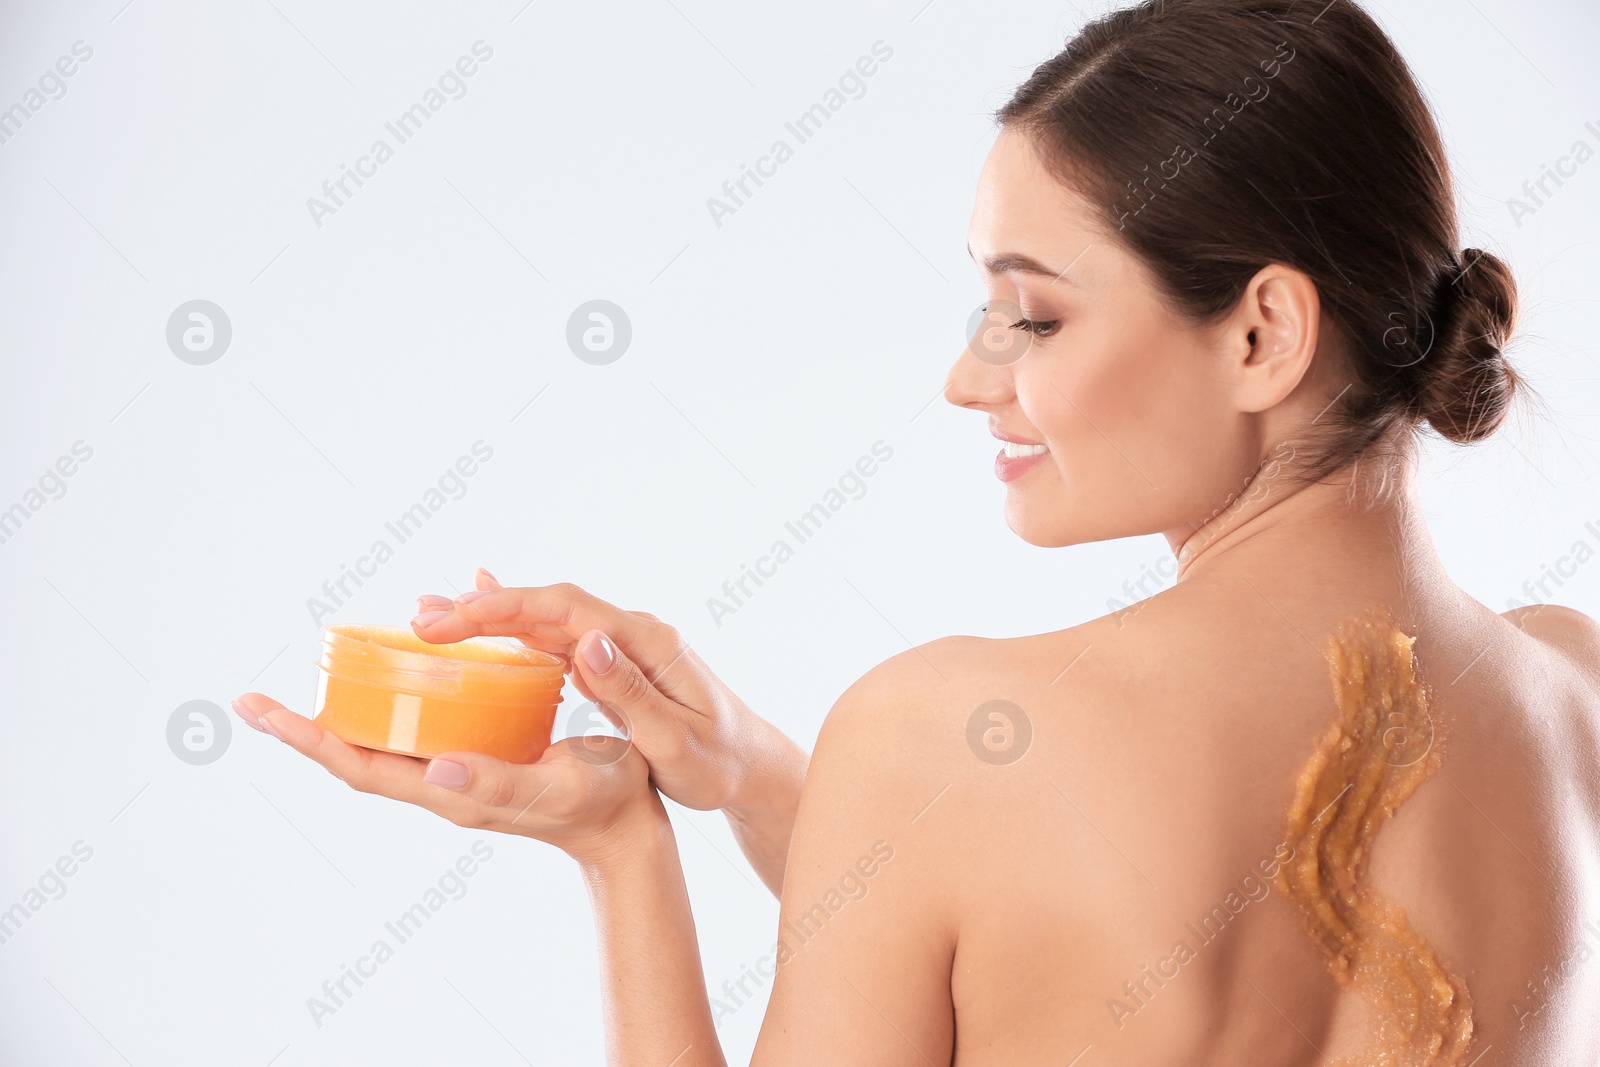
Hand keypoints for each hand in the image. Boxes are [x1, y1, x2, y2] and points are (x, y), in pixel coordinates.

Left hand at [230, 693, 659, 865]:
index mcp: (450, 790)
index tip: (257, 711)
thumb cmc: (599, 802)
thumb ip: (494, 783)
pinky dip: (411, 683)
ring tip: (324, 669)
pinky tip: (420, 649)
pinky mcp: (484, 751)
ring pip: (391, 733)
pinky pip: (431, 716)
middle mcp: (444, 779)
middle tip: (258, 700)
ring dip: (354, 703)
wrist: (629, 822)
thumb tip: (432, 766)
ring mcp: (460, 767)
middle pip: (360, 751)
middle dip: (309, 727)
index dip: (307, 740)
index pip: (358, 767)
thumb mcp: (550, 788)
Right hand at [412, 570, 804, 815]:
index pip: (569, 609)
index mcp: (648, 643)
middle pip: (549, 606)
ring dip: (490, 618)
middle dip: (484, 607)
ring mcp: (621, 645)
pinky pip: (555, 639)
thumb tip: (588, 640)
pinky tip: (476, 624)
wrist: (750, 765)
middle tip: (421, 618)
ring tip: (429, 619)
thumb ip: (632, 693)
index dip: (510, 606)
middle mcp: (632, 633)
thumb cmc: (718, 763)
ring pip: (546, 620)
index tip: (458, 614)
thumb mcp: (676, 740)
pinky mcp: (612, 662)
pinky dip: (513, 633)